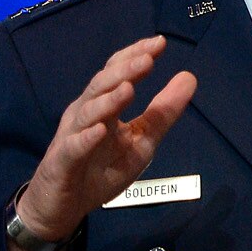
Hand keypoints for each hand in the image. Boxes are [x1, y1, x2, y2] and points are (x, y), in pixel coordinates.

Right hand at [16, 36, 196, 243]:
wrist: (63, 207)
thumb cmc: (101, 170)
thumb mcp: (142, 141)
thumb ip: (163, 112)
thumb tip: (189, 76)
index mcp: (103, 106)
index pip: (116, 72)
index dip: (134, 56)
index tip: (159, 43)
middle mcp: (84, 114)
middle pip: (101, 86)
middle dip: (124, 70)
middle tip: (148, 58)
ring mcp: (70, 137)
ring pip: (88, 112)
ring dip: (108, 100)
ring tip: (129, 88)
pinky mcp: (62, 163)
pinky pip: (72, 148)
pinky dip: (85, 138)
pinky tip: (100, 130)